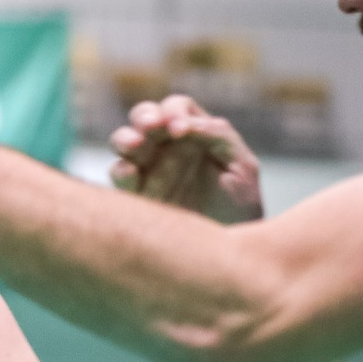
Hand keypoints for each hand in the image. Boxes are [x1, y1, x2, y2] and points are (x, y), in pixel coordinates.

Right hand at [110, 95, 262, 223]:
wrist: (227, 253)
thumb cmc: (240, 207)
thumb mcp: (243, 167)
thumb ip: (220, 137)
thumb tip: (188, 124)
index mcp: (193, 134)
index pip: (177, 108)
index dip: (175, 112)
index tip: (181, 131)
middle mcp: (166, 147)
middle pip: (145, 116)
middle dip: (145, 116)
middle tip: (151, 126)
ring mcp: (147, 169)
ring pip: (124, 141)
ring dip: (126, 138)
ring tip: (134, 144)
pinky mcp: (134, 194)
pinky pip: (120, 175)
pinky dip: (121, 170)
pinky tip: (130, 173)